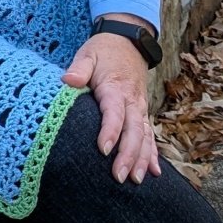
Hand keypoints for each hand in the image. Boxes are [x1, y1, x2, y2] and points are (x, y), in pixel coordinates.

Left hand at [61, 30, 160, 184]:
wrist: (129, 41)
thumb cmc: (103, 50)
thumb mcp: (88, 54)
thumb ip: (79, 68)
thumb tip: (68, 80)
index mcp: (115, 88)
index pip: (114, 112)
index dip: (110, 131)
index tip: (102, 150)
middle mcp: (132, 100)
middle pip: (133, 130)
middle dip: (128, 155)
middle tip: (119, 177)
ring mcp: (140, 107)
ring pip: (145, 136)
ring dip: (142, 159)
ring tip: (136, 180)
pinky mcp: (142, 111)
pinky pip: (150, 134)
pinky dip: (153, 153)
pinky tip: (155, 172)